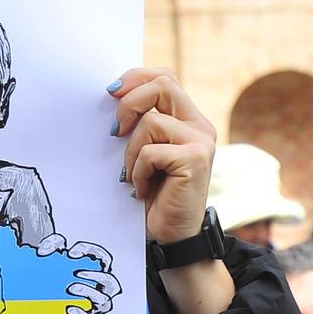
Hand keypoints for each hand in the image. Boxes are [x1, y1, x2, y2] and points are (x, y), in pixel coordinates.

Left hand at [35, 235, 120, 313]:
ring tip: (71, 288)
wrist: (41, 304)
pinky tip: (69, 309)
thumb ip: (52, 247)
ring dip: (89, 293)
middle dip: (96, 276)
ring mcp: (94, 305)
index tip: (72, 254)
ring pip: (105, 301)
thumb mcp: (52, 258)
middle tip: (77, 273)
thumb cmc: (53, 278)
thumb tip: (44, 251)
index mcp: (93, 270)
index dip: (90, 253)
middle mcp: (98, 288)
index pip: (101, 257)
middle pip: (110, 281)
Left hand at [110, 69, 217, 244]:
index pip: (165, 78)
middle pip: (163, 84)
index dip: (136, 78)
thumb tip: (112, 95)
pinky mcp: (195, 160)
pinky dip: (138, 171)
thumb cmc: (155, 195)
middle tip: (115, 132)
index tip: (111, 93)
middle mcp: (200, 126)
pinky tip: (143, 189)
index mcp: (189, 119)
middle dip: (130, 103)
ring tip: (133, 176)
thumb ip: (140, 125)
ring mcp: (201, 142)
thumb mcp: (145, 152)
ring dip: (130, 152)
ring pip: (150, 122)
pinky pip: (151, 152)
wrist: (172, 236)